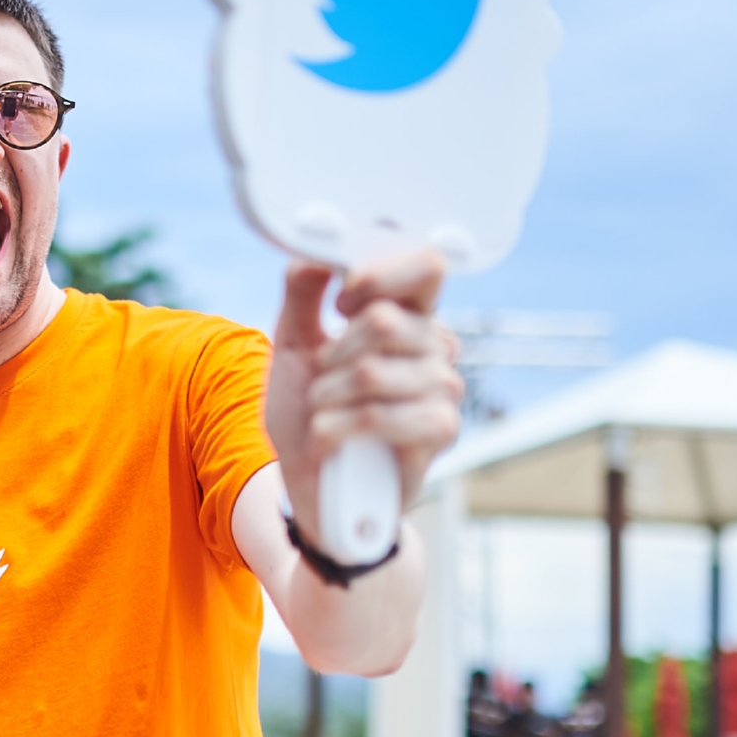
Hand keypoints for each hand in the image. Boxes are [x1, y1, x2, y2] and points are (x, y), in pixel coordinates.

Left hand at [266, 252, 462, 547]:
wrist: (312, 484)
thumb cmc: (308, 413)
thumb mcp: (292, 346)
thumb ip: (302, 295)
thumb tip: (313, 252)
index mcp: (408, 317)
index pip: (426, 267)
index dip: (379, 275)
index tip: (341, 299)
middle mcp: (435, 347)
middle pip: (383, 321)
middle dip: (331, 355)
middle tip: (323, 381)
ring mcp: (443, 388)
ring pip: (371, 372)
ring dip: (326, 398)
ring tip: (325, 412)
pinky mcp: (439, 430)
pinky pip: (379, 415)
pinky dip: (336, 428)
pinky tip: (332, 438)